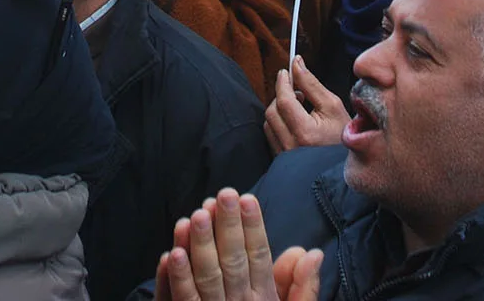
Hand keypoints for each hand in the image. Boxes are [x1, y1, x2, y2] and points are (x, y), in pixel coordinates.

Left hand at [152, 191, 321, 300]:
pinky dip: (179, 280)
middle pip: (234, 263)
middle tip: (223, 194)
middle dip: (228, 227)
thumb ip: (301, 289)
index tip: (247, 198)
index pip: (260, 258)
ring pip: (207, 279)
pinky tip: (171, 254)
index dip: (253, 228)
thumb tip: (311, 251)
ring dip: (201, 247)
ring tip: (197, 214)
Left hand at [264, 56, 347, 152]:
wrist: (344, 163)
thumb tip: (296, 64)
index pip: (284, 101)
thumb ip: (311, 84)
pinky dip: (278, 123)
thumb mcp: (332, 105)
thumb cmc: (343, 134)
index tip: (286, 72)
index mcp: (306, 134)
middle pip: (272, 112)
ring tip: (298, 106)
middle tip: (296, 89)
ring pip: (269, 123)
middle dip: (281, 96)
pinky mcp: (281, 159)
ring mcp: (284, 156)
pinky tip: (293, 120)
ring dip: (279, 109)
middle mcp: (291, 147)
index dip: (283, 83)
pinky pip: (271, 136)